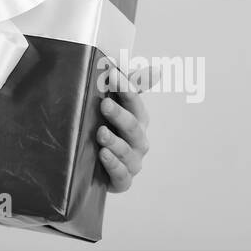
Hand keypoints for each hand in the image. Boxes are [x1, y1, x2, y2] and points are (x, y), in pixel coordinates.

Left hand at [97, 60, 155, 193]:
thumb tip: (158, 70)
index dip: (126, 88)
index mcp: (138, 119)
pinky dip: (113, 164)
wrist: (92, 166)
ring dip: (114, 141)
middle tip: (104, 104)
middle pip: (133, 127)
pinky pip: (121, 175)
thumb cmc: (106, 129)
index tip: (112, 75)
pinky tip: (103, 155)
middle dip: (119, 115)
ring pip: (127, 151)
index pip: (135, 102)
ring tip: (100, 133)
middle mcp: (138, 140)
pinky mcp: (122, 180)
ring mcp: (132, 161)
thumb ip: (131, 86)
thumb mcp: (113, 104)